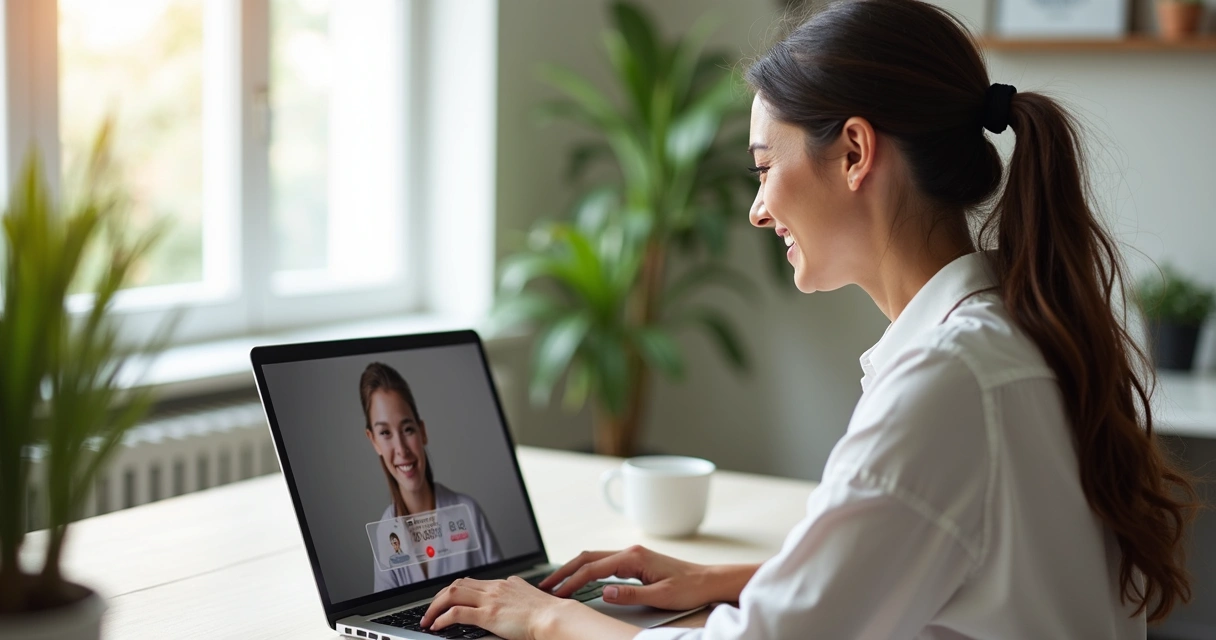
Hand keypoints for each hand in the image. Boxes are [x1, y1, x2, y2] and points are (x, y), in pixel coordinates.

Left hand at [420, 575, 561, 639]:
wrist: (555, 617)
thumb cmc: (548, 614)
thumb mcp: (531, 598)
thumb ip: (518, 596)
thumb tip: (515, 599)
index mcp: (505, 583)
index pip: (472, 581)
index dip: (455, 590)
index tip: (446, 600)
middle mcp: (495, 587)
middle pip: (458, 584)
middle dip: (439, 597)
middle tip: (430, 609)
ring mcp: (490, 599)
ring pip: (452, 594)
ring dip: (435, 606)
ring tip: (428, 619)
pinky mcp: (488, 614)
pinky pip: (457, 613)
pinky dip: (442, 618)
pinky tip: (436, 626)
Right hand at [538, 545, 733, 610]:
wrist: (708, 580)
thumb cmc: (689, 588)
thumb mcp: (660, 596)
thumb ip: (630, 595)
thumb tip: (603, 592)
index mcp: (633, 558)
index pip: (593, 569)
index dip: (572, 581)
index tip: (557, 593)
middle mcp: (630, 552)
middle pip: (588, 557)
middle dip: (565, 571)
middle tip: (546, 585)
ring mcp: (632, 555)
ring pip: (594, 558)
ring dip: (574, 569)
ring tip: (557, 583)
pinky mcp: (635, 561)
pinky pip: (604, 563)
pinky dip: (587, 570)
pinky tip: (581, 579)